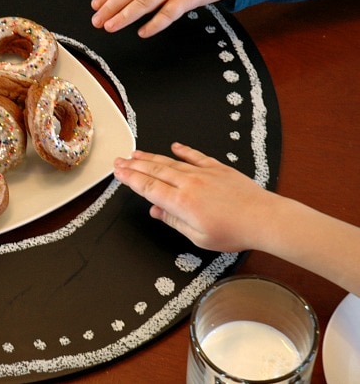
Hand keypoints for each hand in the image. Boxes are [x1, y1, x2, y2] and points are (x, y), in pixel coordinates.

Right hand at [113, 142, 276, 251]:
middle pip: (155, 171)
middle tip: (120, 160)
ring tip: (136, 153)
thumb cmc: (234, 232)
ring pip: (170, 162)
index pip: (148, 187)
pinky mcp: (218, 168)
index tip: (118, 172)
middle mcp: (189, 183)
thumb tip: (156, 211)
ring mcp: (203, 173)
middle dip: (134, 165)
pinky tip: (174, 146)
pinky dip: (183, 150)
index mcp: (181, 202)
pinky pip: (196, 156)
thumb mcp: (198, 237)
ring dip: (151, 157)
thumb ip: (174, 221)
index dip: (130, 179)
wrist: (264, 218)